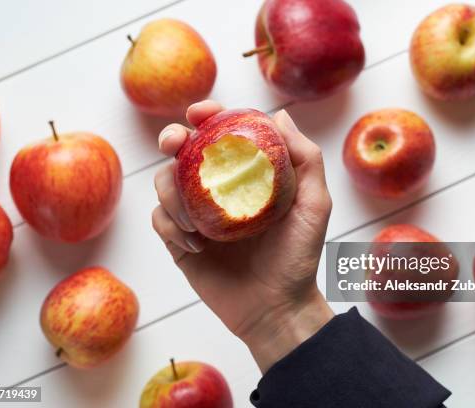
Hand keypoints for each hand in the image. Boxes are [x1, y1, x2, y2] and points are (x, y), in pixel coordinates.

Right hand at [152, 100, 333, 372]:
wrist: (276, 308)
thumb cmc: (299, 256)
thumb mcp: (314, 205)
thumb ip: (305, 159)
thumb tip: (279, 115)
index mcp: (247, 175)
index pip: (222, 134)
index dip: (208, 116)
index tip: (200, 114)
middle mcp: (219, 189)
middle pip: (184, 151)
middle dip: (172, 138)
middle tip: (174, 144)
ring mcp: (198, 215)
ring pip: (165, 182)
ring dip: (172, 192)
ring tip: (197, 224)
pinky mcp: (181, 242)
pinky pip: (160, 220)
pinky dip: (170, 225)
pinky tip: (195, 245)